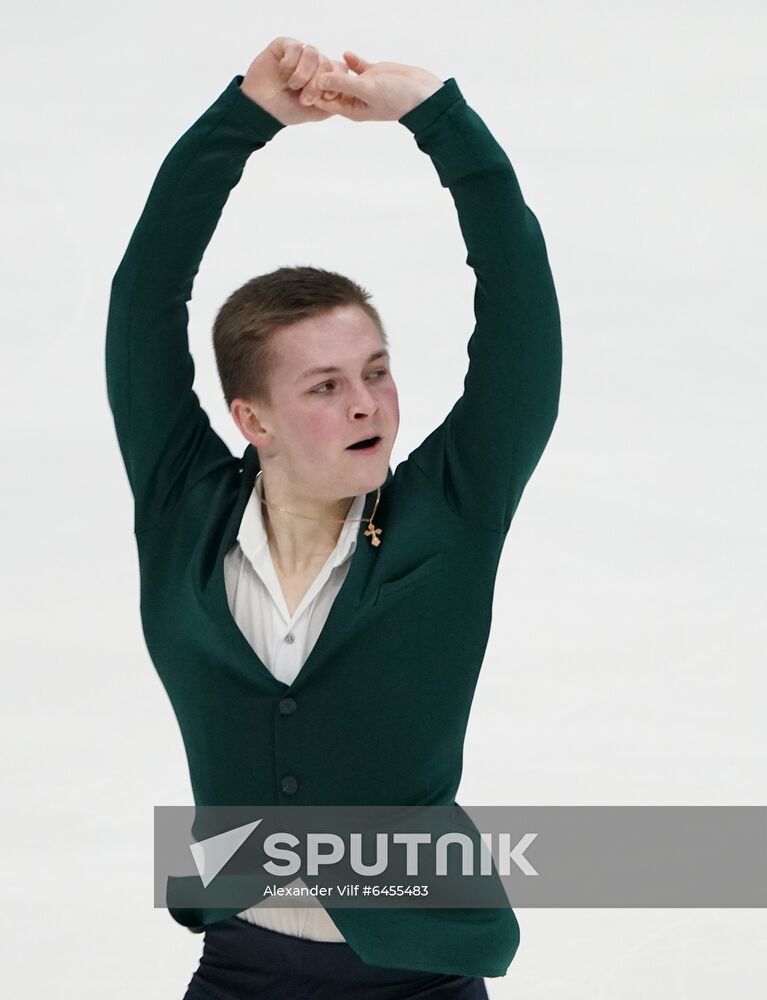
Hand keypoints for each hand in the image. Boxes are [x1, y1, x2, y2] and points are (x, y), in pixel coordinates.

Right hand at [240, 37, 350, 125]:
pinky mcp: (284, 45)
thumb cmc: (288, 111)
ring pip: (313, 53)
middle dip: (317, 83)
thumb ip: (334, 100)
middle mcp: (313, 63)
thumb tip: (346, 87)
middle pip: (327, 62)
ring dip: (303, 73)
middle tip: (305, 99)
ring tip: (293, 86)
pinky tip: (282, 71)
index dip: (336, 82)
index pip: (340, 69)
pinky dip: (290, 62)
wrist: (261, 108)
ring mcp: (299, 53)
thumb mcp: (317, 112)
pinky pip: (295, 47)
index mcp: (323, 76)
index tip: (327, 97)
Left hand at [308, 51, 443, 121]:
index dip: (313, 90)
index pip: (325, 100)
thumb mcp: (368, 91)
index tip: (304, 77)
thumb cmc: (398, 99)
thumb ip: (344, 84)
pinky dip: (350, 60)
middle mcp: (355, 99)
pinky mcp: (374, 74)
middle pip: (331, 87)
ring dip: (334, 67)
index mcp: (351, 109)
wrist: (423, 94)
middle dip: (321, 77)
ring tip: (324, 56)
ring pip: (342, 75)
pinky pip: (357, 66)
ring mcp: (364, 86)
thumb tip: (320, 78)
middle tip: (310, 63)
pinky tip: (346, 53)